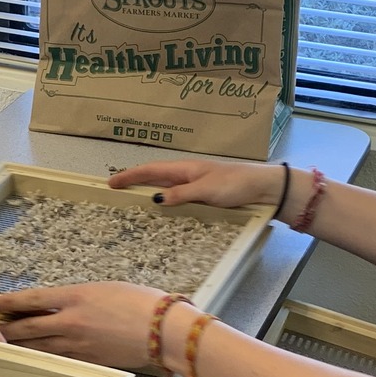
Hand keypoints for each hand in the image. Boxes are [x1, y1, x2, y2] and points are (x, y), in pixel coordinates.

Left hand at [0, 281, 177, 369]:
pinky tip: (31, 357)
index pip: (32, 299)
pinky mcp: (87, 360)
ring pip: (38, 346)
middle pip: (28, 326)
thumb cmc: (144, 303)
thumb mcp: (106, 288)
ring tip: (1, 345)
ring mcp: (77, 344)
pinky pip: (57, 358)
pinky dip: (41, 357)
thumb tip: (62, 302)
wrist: (164, 331)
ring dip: (18, 345)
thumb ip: (80, 296)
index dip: (9, 302)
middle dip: (5, 327)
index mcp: (75, 296)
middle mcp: (70, 321)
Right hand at [109, 158, 284, 210]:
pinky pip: (178, 195)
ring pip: (165, 186)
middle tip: (115, 190)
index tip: (111, 182)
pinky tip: (163, 207)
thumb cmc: (237, 184)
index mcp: (185, 169)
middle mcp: (188, 174)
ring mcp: (196, 184)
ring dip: (148, 190)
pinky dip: (165, 199)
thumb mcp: (206, 190)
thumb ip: (181, 194)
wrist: (264, 187)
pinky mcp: (205, 194)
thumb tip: (155, 198)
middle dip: (134, 181)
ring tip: (131, 199)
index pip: (151, 171)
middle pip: (155, 177)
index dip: (130, 176)